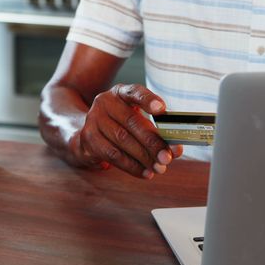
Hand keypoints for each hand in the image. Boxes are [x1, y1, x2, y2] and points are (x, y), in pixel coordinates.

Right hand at [69, 84, 183, 178]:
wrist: (88, 133)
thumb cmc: (121, 124)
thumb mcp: (136, 119)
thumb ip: (156, 130)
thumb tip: (175, 150)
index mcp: (120, 93)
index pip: (135, 92)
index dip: (148, 100)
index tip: (162, 109)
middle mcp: (105, 102)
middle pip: (132, 121)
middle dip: (152, 142)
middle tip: (168, 157)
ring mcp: (93, 120)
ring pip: (122, 141)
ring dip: (144, 157)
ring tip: (159, 168)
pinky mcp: (88, 139)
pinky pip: (113, 155)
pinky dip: (132, 166)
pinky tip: (145, 173)